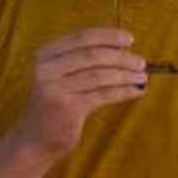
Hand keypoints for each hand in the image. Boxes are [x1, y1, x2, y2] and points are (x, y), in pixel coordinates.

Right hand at [20, 27, 149, 157]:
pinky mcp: (67, 108)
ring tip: (142, 76)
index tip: (129, 38)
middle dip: (121, 57)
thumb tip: (122, 50)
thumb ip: (81, 62)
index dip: (108, 36)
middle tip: (140, 61)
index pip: (81, 38)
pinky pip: (103, 95)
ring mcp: (54, 89)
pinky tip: (137, 91)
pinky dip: (123, 91)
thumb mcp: (60, 78)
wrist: (35, 141)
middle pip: (92, 55)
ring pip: (99, 75)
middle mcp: (45, 70)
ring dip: (125, 74)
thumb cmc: (55, 107)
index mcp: (44, 56)